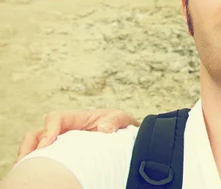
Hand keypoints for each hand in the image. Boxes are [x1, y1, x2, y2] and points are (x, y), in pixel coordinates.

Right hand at [15, 109, 138, 162]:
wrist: (123, 136)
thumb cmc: (118, 125)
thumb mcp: (121, 118)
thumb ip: (114, 120)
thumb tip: (103, 128)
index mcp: (77, 118)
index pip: (56, 118)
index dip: (48, 130)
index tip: (46, 145)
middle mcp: (65, 129)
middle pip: (38, 133)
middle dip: (30, 145)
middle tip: (26, 161)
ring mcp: (60, 141)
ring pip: (36, 145)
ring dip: (29, 155)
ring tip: (25, 169)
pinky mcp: (61, 153)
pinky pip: (44, 157)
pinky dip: (37, 164)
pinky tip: (38, 174)